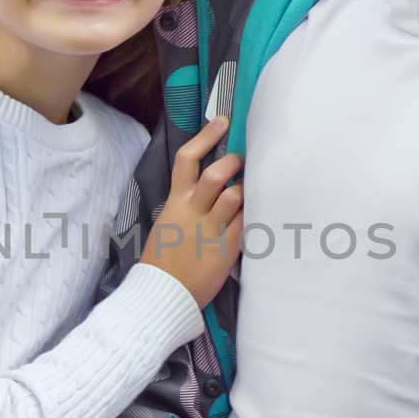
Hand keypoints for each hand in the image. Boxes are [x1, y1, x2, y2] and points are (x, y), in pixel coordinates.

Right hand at [138, 115, 243, 310]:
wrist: (163, 294)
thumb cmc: (163, 260)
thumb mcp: (166, 224)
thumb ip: (185, 205)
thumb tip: (207, 188)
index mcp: (175, 202)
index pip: (187, 160)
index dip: (206, 137)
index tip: (222, 123)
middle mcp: (193, 211)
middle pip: (217, 174)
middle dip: (234, 163)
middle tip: (241, 163)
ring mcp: (211, 229)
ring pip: (236, 196)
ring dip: (245, 190)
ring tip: (248, 192)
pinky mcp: (227, 248)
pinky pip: (246, 223)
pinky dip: (252, 215)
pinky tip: (256, 215)